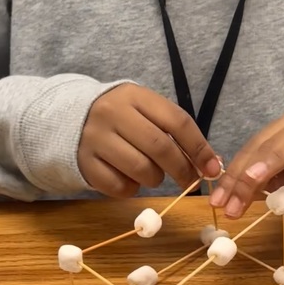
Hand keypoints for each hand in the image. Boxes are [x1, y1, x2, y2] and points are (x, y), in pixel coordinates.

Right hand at [78, 84, 221, 197]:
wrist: (71, 119)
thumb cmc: (122, 117)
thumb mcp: (145, 111)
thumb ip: (174, 131)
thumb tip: (210, 163)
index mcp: (135, 96)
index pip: (177, 121)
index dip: (199, 147)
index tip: (212, 167)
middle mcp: (113, 114)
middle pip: (160, 147)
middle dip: (183, 169)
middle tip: (191, 181)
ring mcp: (95, 138)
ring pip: (141, 169)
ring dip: (155, 178)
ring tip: (152, 172)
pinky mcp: (84, 163)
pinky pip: (119, 187)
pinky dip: (132, 188)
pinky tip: (129, 178)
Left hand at [210, 111, 283, 218]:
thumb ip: (266, 182)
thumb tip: (235, 194)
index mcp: (280, 129)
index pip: (251, 151)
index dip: (232, 176)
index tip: (218, 202)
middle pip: (267, 148)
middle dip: (245, 177)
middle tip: (231, 204)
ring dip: (272, 162)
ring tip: (253, 179)